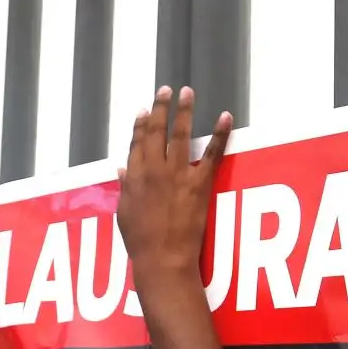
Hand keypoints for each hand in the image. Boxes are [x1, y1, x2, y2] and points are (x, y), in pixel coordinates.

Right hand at [115, 85, 232, 285]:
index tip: (144, 109)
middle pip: (156, 131)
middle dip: (161, 108)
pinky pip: (212, 154)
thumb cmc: (141, 242)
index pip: (137, 142)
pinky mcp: (199, 183)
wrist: (163, 258)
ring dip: (184, 111)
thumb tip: (122, 169)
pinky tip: (225, 116)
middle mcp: (155, 170)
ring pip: (180, 135)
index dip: (140, 124)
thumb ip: (125, 187)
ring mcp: (178, 174)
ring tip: (187, 92)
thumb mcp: (124, 213)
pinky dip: (220, 134)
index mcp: (135, 177)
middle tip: (166, 90)